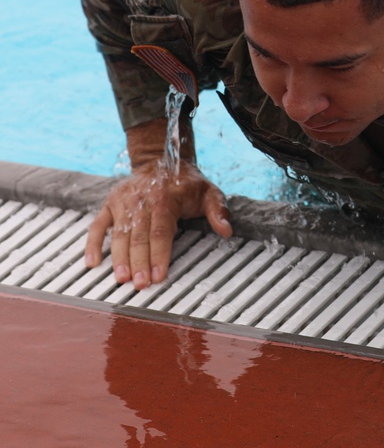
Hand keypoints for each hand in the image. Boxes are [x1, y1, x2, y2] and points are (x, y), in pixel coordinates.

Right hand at [84, 159, 231, 288]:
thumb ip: (218, 211)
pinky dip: (92, 244)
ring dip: (119, 258)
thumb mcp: (209, 192)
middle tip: (140, 285)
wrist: (160, 162)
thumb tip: (227, 230)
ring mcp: (123, 202)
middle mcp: (141, 200)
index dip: (159, 254)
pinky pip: (97, 226)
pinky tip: (93, 263)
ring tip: (121, 278)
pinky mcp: (109, 204)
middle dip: (139, 262)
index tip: (158, 275)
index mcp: (165, 198)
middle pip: (139, 236)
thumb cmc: (187, 184)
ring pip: (119, 234)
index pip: (161, 231)